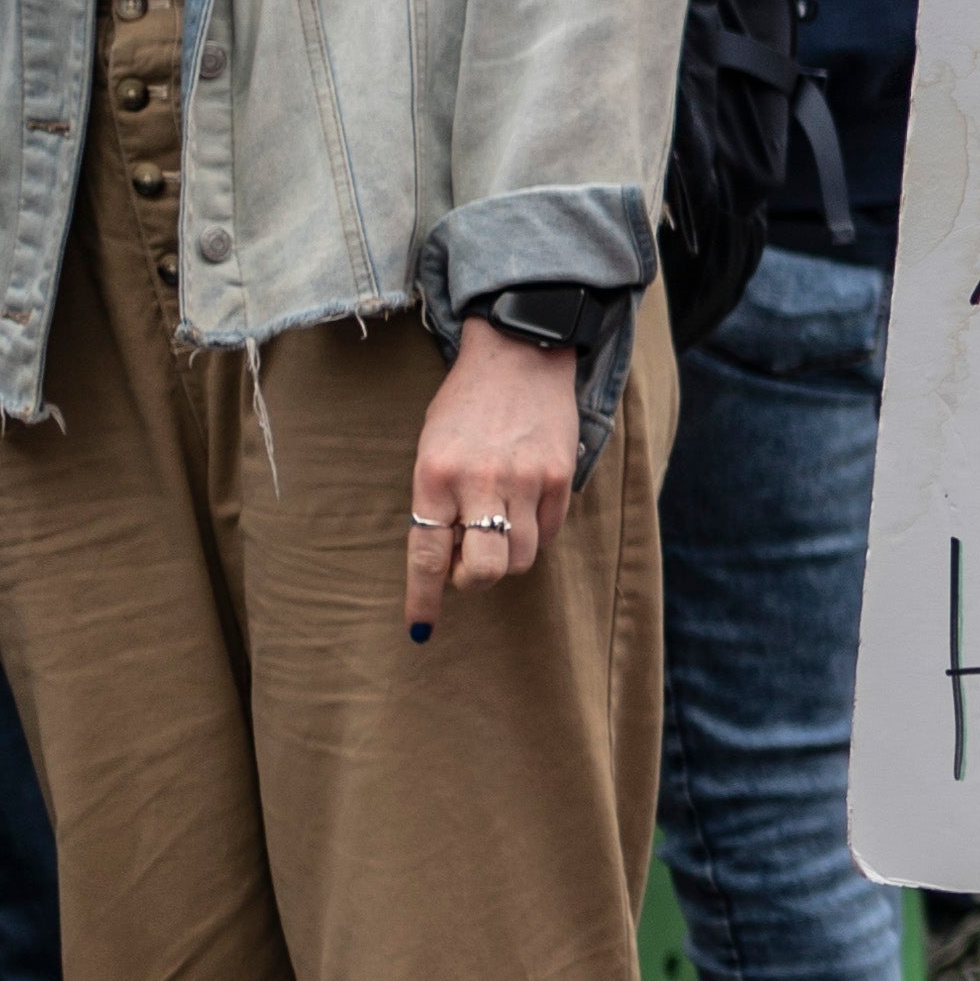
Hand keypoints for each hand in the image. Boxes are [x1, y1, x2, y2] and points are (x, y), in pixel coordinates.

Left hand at [408, 323, 583, 640]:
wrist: (518, 354)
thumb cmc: (465, 407)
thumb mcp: (432, 448)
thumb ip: (437, 502)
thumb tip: (446, 560)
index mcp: (435, 474)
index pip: (426, 554)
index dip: (424, 597)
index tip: (420, 626)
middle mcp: (479, 481)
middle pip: (483, 570)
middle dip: (474, 580)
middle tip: (468, 565)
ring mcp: (525, 480)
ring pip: (521, 558)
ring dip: (506, 558)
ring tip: (497, 529)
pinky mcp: (559, 477)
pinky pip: (548, 532)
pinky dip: (534, 533)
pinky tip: (524, 506)